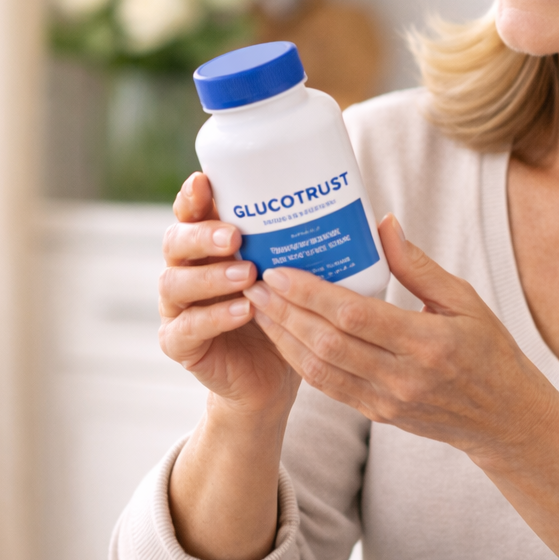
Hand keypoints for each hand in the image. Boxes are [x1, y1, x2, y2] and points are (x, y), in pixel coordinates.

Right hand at [158, 173, 298, 416]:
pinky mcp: (180, 344)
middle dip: (202, 235)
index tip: (206, 181)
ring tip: (247, 275)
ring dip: (210, 276)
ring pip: (174, 283)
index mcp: (209, 246)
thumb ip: (319, 246)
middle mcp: (187, 270)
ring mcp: (178, 308)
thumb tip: (383, 220)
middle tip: (234, 237)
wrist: (270, 378)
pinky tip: (244, 311)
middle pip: (175, 241)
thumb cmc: (285, 315)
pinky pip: (186, 328)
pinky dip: (214, 317)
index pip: (191, 212)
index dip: (193, 196)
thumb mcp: (300, 276)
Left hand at [242, 215, 557, 461]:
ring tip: (258, 307)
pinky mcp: (378, 414)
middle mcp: (404, 377)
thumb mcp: (464, 299)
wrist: (503, 418)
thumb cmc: (489, 350)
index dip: (311, 294)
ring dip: (283, 337)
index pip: (356, 316)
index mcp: (429, 343)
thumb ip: (418, 265)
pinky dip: (300, 361)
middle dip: (285, 312)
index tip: (280, 270)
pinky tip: (283, 336)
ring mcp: (388, 401)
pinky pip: (328, 388)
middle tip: (255, 282)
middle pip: (329, 343)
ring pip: (321, 370)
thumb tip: (383, 224)